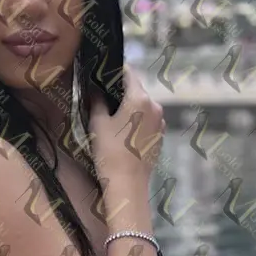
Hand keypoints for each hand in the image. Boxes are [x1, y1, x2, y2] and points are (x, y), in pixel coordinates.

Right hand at [87, 63, 164, 187]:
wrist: (127, 185)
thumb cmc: (110, 152)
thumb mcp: (97, 123)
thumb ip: (96, 101)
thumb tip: (95, 90)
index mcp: (140, 98)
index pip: (128, 73)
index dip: (114, 71)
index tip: (102, 74)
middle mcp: (155, 106)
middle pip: (136, 90)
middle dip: (120, 91)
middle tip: (102, 98)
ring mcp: (160, 123)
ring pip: (142, 106)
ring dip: (129, 108)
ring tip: (112, 118)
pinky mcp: (160, 137)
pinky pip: (147, 121)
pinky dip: (136, 121)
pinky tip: (123, 133)